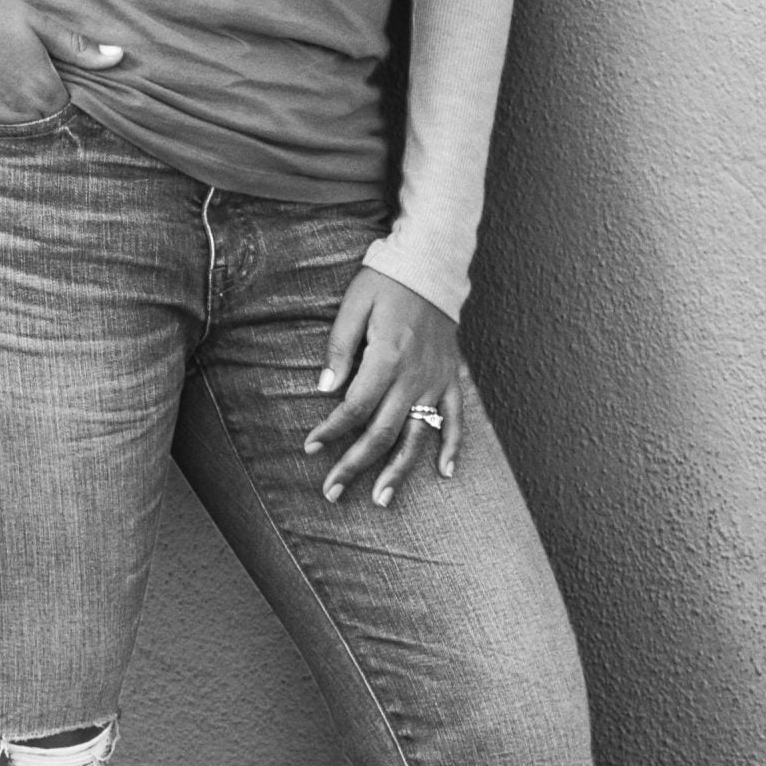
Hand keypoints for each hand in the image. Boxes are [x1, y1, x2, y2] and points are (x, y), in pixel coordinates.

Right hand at [0, 0, 122, 124]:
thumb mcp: (37, 22)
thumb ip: (77, 47)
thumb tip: (118, 58)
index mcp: (42, 91)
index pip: (68, 111)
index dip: (66, 96)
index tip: (59, 80)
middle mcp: (18, 113)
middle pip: (44, 124)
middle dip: (44, 109)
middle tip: (33, 81)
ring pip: (18, 129)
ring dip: (20, 115)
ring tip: (12, 85)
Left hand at [304, 265, 464, 507]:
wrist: (430, 265)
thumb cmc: (385, 281)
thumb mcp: (354, 304)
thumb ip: (339, 348)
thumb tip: (325, 389)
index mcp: (387, 357)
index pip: (354, 407)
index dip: (330, 431)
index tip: (310, 448)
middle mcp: (414, 377)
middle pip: (382, 432)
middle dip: (355, 466)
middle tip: (332, 493)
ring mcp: (436, 381)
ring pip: (417, 436)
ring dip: (399, 471)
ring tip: (382, 500)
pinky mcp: (451, 378)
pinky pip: (455, 419)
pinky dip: (452, 446)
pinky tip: (444, 473)